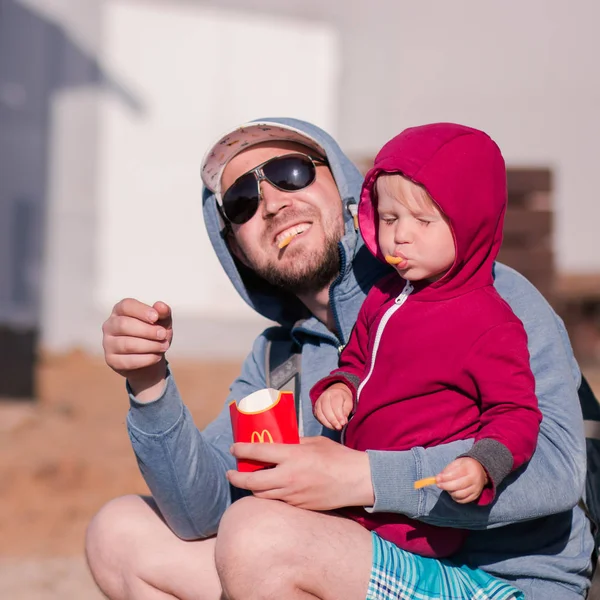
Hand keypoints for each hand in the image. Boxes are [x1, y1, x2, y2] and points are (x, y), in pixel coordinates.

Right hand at [102, 298, 172, 398]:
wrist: (149, 358)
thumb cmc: (154, 334)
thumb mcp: (162, 322)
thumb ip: (163, 313)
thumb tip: (161, 306)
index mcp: (120, 310)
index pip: (126, 306)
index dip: (141, 311)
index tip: (156, 317)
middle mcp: (110, 325)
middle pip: (124, 325)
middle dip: (147, 330)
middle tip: (163, 335)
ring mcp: (108, 343)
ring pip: (126, 344)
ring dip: (149, 346)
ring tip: (164, 346)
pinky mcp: (111, 360)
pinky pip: (128, 361)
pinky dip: (146, 359)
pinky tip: (157, 357)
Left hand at [227, 436, 373, 509]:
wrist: (355, 480)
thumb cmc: (337, 457)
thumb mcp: (314, 442)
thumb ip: (294, 442)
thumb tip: (280, 440)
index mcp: (292, 456)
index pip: (258, 452)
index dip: (241, 450)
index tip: (233, 448)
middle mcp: (288, 477)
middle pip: (252, 481)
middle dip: (236, 477)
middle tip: (231, 472)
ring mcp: (292, 495)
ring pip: (262, 494)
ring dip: (251, 487)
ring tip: (248, 479)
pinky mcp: (298, 506)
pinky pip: (277, 501)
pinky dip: (268, 494)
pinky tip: (268, 488)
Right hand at [313, 383, 352, 429]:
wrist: (335, 392)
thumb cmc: (343, 398)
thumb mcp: (348, 402)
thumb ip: (346, 411)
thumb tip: (343, 421)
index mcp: (334, 394)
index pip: (335, 405)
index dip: (339, 416)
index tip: (343, 423)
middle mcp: (325, 397)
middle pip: (327, 410)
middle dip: (333, 421)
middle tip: (339, 427)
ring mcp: (318, 402)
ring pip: (321, 414)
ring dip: (328, 423)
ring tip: (335, 428)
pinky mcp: (315, 408)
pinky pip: (318, 417)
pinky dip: (324, 423)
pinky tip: (330, 426)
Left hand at [436, 457, 487, 503]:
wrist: (480, 470)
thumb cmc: (465, 466)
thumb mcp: (457, 463)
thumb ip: (448, 469)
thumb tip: (438, 478)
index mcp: (469, 468)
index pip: (456, 474)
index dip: (445, 478)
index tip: (436, 479)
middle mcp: (475, 479)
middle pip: (458, 486)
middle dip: (446, 486)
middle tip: (438, 485)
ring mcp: (476, 489)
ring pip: (460, 494)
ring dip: (450, 492)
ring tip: (446, 487)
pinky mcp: (476, 496)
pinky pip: (463, 500)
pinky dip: (455, 498)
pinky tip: (452, 492)